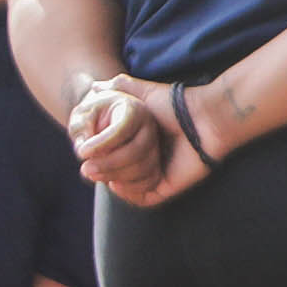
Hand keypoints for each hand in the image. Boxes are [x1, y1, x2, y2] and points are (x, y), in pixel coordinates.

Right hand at [70, 78, 206, 206]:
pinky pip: (142, 199)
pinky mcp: (166, 186)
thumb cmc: (175, 104)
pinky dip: (127, 192)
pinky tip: (117, 182)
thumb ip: (121, 88)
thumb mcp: (143, 93)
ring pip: (127, 187)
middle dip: (100, 171)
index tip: (84, 151)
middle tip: (88, 167)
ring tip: (104, 171)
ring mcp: (156, 175)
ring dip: (112, 180)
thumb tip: (95, 87)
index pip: (111, 157)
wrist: (202, 118)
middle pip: (116, 174)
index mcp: (140, 144)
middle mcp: (147, 161)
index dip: (96, 156)